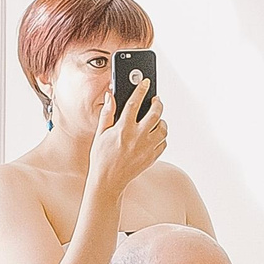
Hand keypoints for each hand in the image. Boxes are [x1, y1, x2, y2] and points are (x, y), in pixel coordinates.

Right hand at [87, 75, 168, 194]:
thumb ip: (108, 114)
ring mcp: (147, 148)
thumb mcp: (100, 134)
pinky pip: (163, 142)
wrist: (108, 181)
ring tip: (155, 119)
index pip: (134, 103)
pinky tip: (154, 135)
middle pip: (156, 113)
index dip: (141, 89)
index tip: (145, 82)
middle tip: (155, 100)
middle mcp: (137, 137)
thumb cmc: (101, 157)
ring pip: (163, 128)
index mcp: (123, 129)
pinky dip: (161, 136)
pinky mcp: (152, 157)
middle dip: (157, 103)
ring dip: (161, 121)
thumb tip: (111, 96)